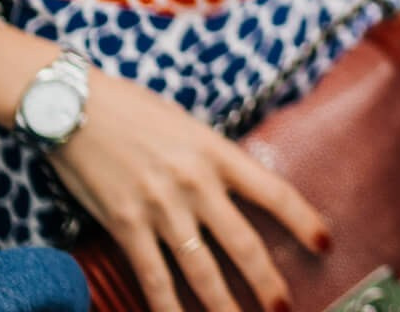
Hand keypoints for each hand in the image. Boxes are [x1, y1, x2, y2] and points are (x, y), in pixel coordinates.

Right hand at [48, 66, 328, 311]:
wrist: (75, 107)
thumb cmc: (133, 111)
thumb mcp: (188, 126)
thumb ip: (212, 159)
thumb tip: (237, 190)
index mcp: (216, 151)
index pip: (274, 191)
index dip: (303, 221)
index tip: (324, 243)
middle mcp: (195, 182)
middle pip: (242, 241)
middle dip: (266, 279)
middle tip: (283, 306)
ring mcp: (160, 207)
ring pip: (201, 268)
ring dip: (223, 303)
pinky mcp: (125, 224)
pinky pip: (152, 275)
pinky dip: (166, 306)